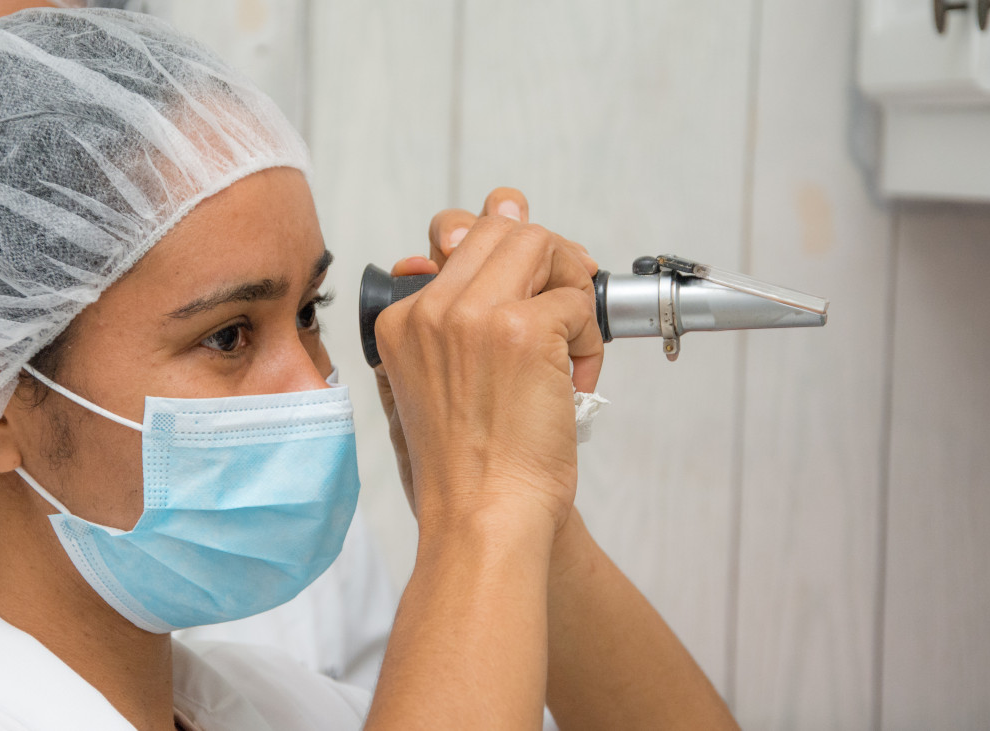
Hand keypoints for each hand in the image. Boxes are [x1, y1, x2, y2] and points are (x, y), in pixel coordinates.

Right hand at [373, 188, 602, 535]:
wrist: (481, 518)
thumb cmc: (466, 467)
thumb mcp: (430, 385)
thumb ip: (448, 319)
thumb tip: (488, 232)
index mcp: (399, 320)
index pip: (454, 237)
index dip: (503, 248)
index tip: (533, 275)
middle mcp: (430, 309)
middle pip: (501, 228)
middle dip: (546, 257)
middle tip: (566, 304)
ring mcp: (474, 315)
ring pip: (540, 245)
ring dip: (570, 287)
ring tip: (571, 345)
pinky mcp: (523, 331)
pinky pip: (576, 299)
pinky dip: (590, 338)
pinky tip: (574, 380)